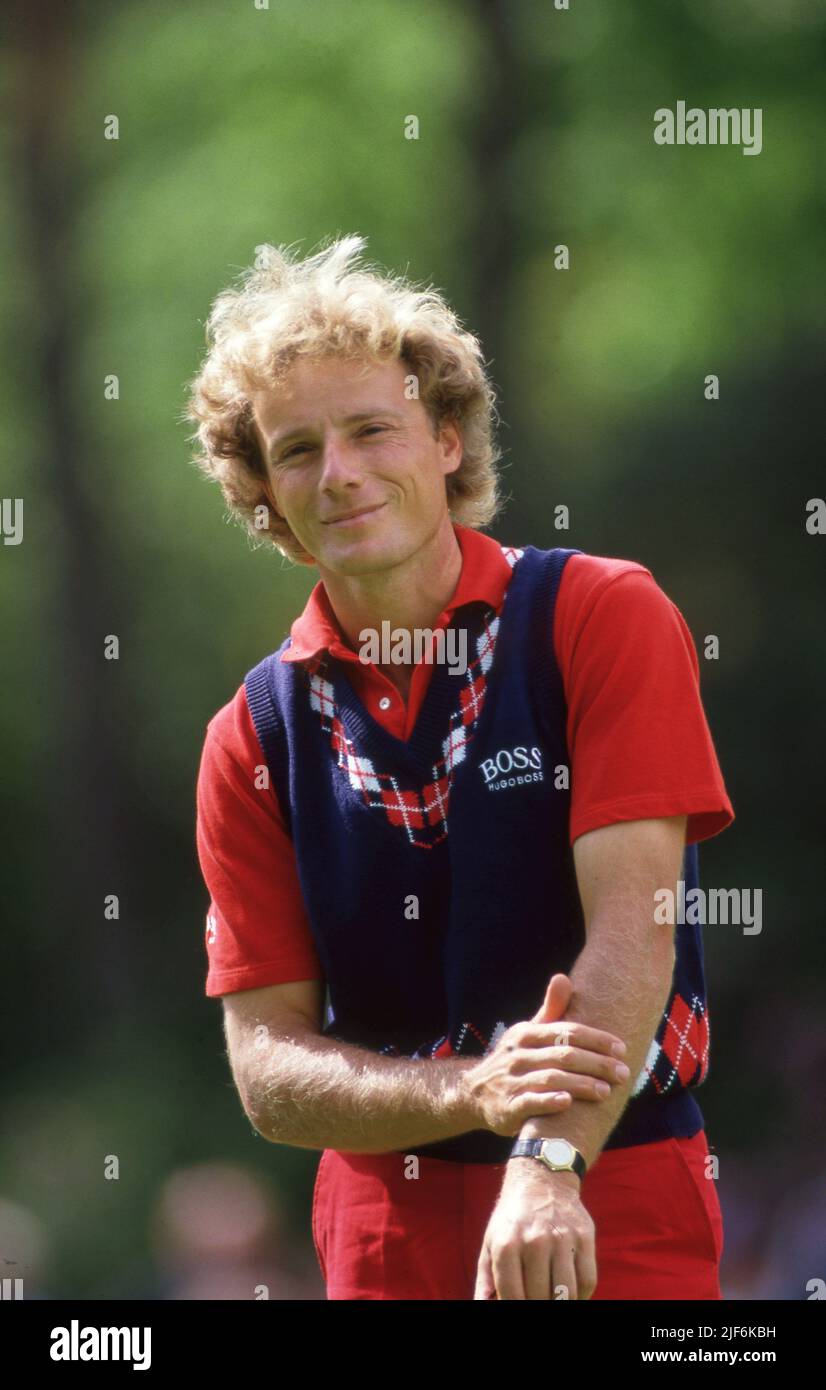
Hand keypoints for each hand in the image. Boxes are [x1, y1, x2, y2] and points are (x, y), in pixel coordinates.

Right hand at [459, 974, 629, 1137]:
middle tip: (623, 1073)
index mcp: (526, 1033)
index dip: (596, 1039)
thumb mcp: (528, 1032)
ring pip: (550, 1078)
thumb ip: (550, 1010)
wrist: (475, 1093)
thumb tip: (563, 977)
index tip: (622, 1049)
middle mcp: (517, 1054)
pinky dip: (549, 1101)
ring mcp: (511, 1080)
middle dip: (597, 1063)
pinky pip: (530, 1102)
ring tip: (606, 1091)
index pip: (567, 1031)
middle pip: (563, 1055)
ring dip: (581, 1084)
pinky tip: (568, 1102)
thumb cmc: (515, 1059)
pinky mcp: (507, 1107)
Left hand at [474, 1161, 596, 1299]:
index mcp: (506, 1246)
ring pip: (567, 1293)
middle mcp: (534, 1241)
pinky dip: (581, 1295)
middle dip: (538, 1304)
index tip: (521, 1307)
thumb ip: (486, 1281)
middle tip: (537, 1298)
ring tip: (553, 1298)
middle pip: (540, 1298)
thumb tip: (485, 1307)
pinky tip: (571, 1292)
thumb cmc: (512, 1219)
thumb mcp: (490, 1244)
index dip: (518, 1309)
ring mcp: (562, 1238)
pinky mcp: (584, 1235)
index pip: (514, 1297)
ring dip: (561, 1303)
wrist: (541, 1179)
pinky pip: (588, 1280)